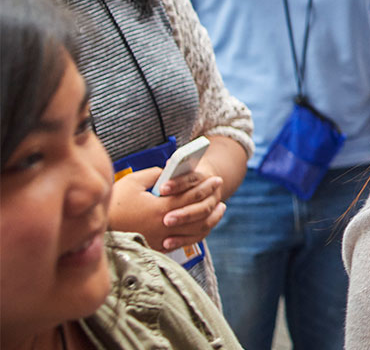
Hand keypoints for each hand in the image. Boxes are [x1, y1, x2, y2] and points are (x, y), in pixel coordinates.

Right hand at [107, 165, 225, 251]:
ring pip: (196, 232)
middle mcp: (166, 227)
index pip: (191, 197)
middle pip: (198, 214)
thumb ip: (154, 175)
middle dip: (211, 199)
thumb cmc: (114, 205)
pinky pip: (186, 242)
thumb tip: (168, 173)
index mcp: (161, 209)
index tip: (216, 179)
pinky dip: (198, 234)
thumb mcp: (132, 183)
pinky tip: (202, 226)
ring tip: (219, 209)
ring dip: (211, 218)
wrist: (98, 232)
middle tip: (219, 189)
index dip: (205, 187)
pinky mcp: (158, 248)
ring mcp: (163, 240)